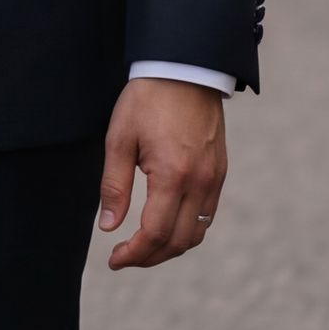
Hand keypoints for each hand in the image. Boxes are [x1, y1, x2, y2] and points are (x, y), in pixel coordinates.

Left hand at [99, 77, 226, 269]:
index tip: (114, 260)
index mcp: (172, 176)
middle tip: (123, 258)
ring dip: (170, 248)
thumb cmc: (146, 100)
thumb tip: (108, 226)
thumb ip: (113, 186)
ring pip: (196, 233)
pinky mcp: (220, 173)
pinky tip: (165, 225)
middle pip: (178, 242)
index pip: (155, 234)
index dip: (134, 254)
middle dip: (150, 257)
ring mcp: (214, 180)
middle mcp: (200, 184)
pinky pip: (207, 216)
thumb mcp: (119, 139)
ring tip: (142, 247)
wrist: (185, 70)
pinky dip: (187, 230)